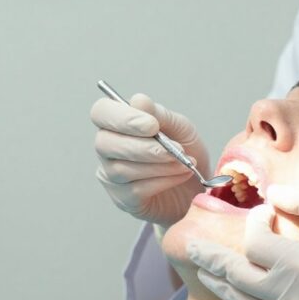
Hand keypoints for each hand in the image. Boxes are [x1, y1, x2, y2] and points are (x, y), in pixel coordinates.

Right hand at [91, 93, 210, 227]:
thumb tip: (138, 100)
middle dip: (143, 147)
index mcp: (117, 123)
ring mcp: (111, 176)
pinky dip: (163, 180)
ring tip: (184, 162)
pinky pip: (136, 189)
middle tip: (174, 149)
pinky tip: (180, 175)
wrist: (198, 185)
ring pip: (121, 169)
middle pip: (105, 144)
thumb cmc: (184, 151)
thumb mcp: (180, 127)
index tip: (152, 125)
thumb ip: (159, 114)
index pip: (100, 112)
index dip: (122, 118)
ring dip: (159, 165)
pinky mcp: (123, 199)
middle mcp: (107, 148)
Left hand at [188, 185, 298, 299]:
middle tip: (189, 245)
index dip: (252, 224)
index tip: (262, 214)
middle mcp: (290, 297)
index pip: (252, 242)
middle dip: (209, 258)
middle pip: (234, 276)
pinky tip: (236, 299)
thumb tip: (273, 193)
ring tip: (206, 271)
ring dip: (220, 285)